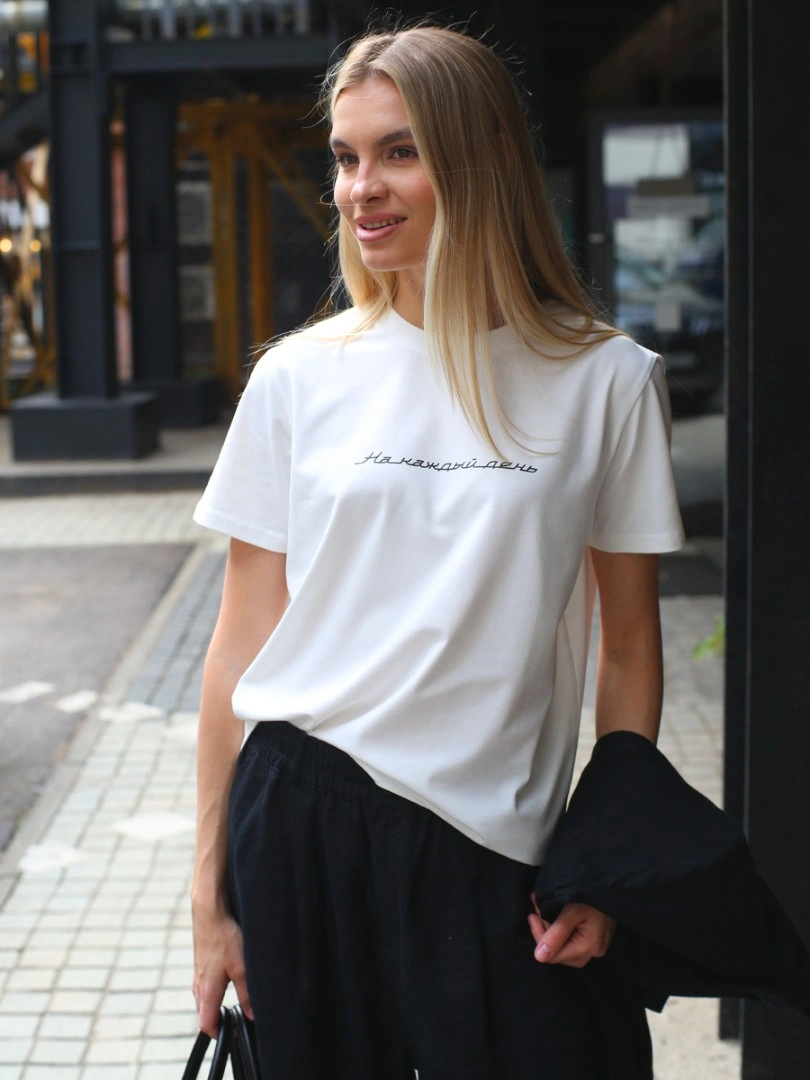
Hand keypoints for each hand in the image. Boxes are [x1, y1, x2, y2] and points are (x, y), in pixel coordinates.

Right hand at [192, 905, 253, 1036]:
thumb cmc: (223, 937)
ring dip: (213, 1007)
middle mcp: (199, 985)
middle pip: (203, 1014)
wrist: (209, 912)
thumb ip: (246, 993)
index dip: (218, 1034)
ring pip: (202, 999)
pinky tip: (222, 983)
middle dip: (216, 1022)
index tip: (231, 1035)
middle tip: (233, 1023)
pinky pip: (202, 985)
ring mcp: (198, 973)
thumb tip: (251, 1015)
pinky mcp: (200, 962)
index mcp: (208, 990)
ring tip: (229, 1006)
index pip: (206, 1024)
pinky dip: (211, 992)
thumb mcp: (241, 967)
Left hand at [527, 894, 615, 967]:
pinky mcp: (597, 937)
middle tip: (536, 912)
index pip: (555, 955)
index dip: (540, 936)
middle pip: (560, 953)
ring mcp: (597, 944)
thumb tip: (539, 957)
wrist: (611, 879)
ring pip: (566, 947)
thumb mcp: (572, 910)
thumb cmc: (592, 893)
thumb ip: (556, 934)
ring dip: (551, 930)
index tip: (532, 915)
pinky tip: (554, 915)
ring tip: (542, 911)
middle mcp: (595, 950)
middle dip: (544, 932)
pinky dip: (560, 929)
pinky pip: (574, 940)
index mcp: (589, 946)